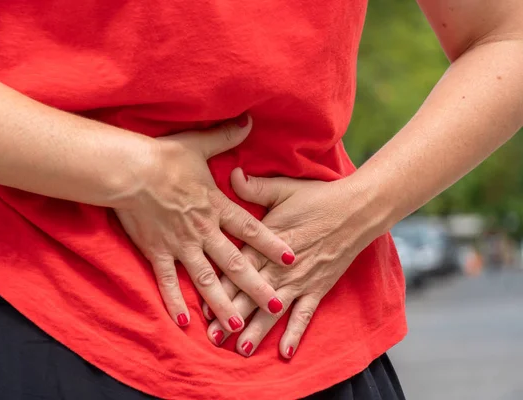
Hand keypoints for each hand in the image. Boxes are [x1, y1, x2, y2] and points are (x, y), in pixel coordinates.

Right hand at [114, 116, 295, 331]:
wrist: (128, 170)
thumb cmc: (163, 157)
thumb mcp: (199, 144)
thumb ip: (227, 136)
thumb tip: (249, 120)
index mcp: (216, 206)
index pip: (251, 230)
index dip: (273, 244)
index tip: (293, 259)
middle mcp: (203, 231)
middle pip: (235, 263)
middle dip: (257, 286)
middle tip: (276, 306)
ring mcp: (180, 245)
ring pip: (206, 280)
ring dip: (223, 303)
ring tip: (237, 326)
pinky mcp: (157, 252)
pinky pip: (168, 282)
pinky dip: (175, 301)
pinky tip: (184, 322)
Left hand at [204, 168, 375, 354]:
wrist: (356, 210)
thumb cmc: (317, 198)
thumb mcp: (283, 188)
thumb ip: (255, 187)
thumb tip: (232, 174)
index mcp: (266, 243)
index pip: (238, 269)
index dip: (220, 287)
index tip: (203, 305)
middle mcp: (280, 267)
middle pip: (251, 295)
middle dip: (231, 316)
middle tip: (214, 336)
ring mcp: (300, 280)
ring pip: (273, 310)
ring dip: (257, 330)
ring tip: (241, 349)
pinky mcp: (317, 287)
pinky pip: (305, 315)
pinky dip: (295, 333)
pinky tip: (285, 352)